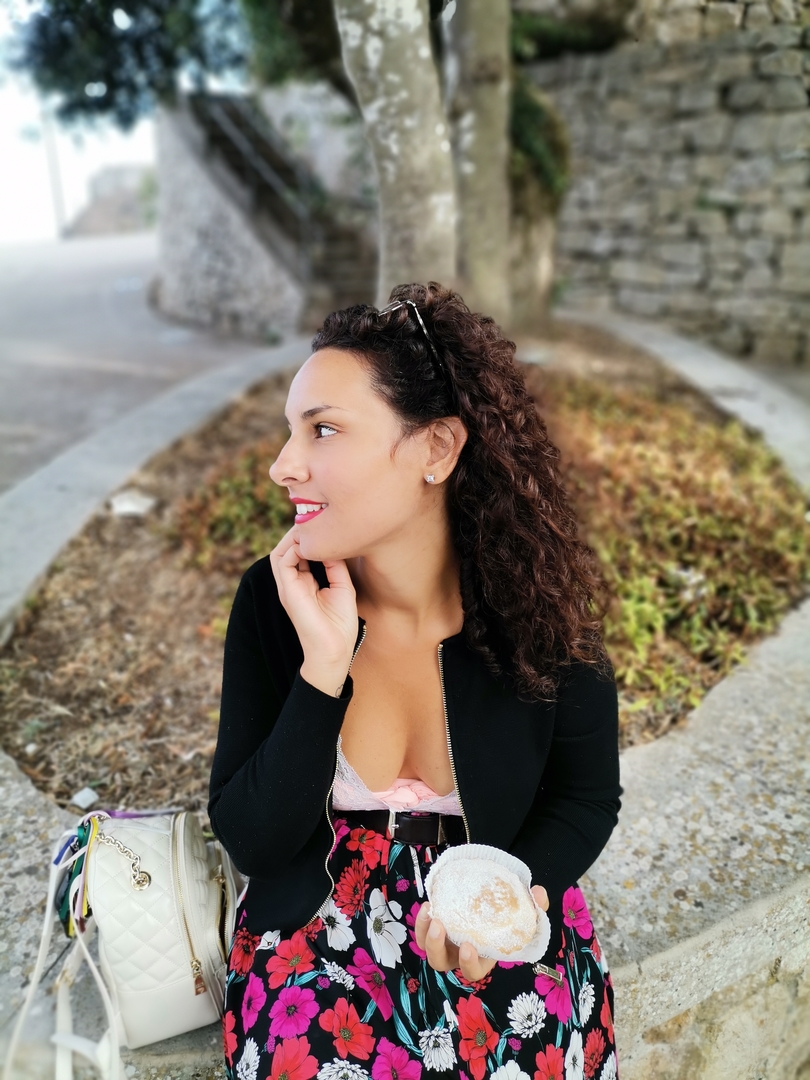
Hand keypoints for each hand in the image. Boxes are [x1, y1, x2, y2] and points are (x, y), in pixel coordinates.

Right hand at [269, 525, 358, 670]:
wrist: (334, 651)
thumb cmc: (339, 625)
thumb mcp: (342, 586)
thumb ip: (336, 565)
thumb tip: (334, 543)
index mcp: (304, 583)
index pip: (299, 552)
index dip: (308, 538)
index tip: (325, 525)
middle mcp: (292, 583)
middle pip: (285, 549)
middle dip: (298, 534)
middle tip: (316, 522)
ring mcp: (288, 587)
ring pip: (279, 552)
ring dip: (293, 538)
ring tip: (312, 530)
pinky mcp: (288, 591)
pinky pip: (282, 562)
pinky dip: (294, 548)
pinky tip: (311, 545)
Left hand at [414, 886, 548, 981]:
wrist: (492, 898)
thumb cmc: (508, 912)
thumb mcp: (524, 911)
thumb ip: (534, 905)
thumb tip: (539, 893)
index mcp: (482, 957)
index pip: (474, 971)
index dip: (469, 963)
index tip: (468, 946)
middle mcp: (459, 953)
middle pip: (442, 963)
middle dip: (437, 949)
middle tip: (440, 928)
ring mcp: (446, 942)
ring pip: (428, 949)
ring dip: (425, 936)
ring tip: (430, 915)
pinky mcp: (435, 927)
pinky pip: (422, 931)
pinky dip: (420, 922)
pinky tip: (426, 906)